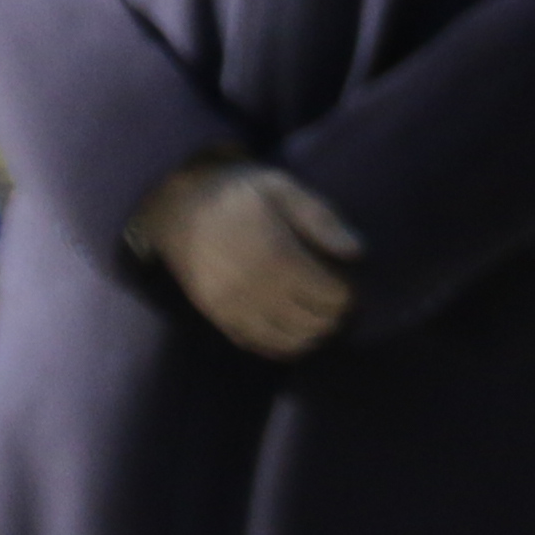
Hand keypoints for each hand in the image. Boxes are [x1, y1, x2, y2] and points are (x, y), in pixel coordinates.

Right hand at [131, 158, 358, 360]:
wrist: (177, 205)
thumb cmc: (237, 193)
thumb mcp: (282, 188)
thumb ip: (321, 219)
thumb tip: (357, 253)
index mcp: (278, 257)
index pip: (332, 297)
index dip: (349, 293)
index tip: (350, 282)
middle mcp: (256, 290)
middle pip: (316, 322)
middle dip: (335, 315)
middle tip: (339, 301)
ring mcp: (235, 308)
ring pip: (292, 341)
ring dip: (313, 333)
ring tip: (319, 316)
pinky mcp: (219, 318)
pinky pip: (261, 346)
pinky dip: (284, 345)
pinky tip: (293, 330)